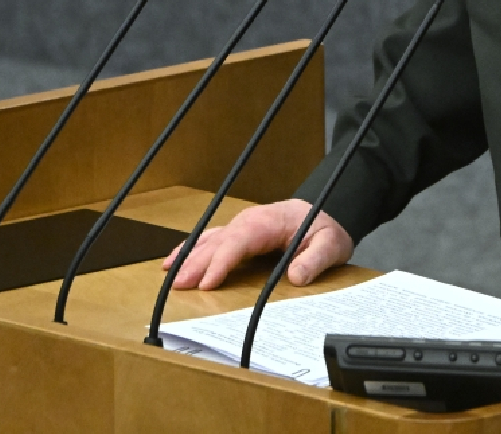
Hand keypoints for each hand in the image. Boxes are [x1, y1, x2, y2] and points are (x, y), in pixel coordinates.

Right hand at [163, 198, 352, 290]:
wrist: (324, 214)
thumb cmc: (325, 230)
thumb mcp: (331, 244)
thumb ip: (316, 260)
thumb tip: (297, 276)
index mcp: (269, 222)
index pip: (240, 240)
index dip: (222, 262)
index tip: (207, 283)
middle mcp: (250, 220)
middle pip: (219, 242)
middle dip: (197, 263)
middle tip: (179, 286)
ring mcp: (241, 225)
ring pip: (209, 240)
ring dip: (188, 257)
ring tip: (169, 275)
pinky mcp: (238, 232)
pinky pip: (210, 239)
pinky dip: (191, 249)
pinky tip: (174, 260)